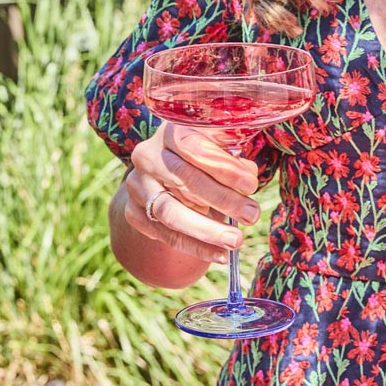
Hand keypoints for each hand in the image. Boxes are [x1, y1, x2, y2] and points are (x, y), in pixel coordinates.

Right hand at [125, 121, 261, 264]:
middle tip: (252, 215)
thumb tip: (249, 176)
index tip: (251, 184)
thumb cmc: (204, 155)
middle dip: (223, 200)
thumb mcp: (219, 144)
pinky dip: (196, 247)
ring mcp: (137, 185)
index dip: (224, 167)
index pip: (195, 148)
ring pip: (171, 212)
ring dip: (207, 230)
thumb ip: (234, 154)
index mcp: (171, 131)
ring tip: (236, 241)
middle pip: (185, 180)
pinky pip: (166, 235)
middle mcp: (148, 156)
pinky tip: (221, 254)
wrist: (164, 171)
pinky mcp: (134, 213)